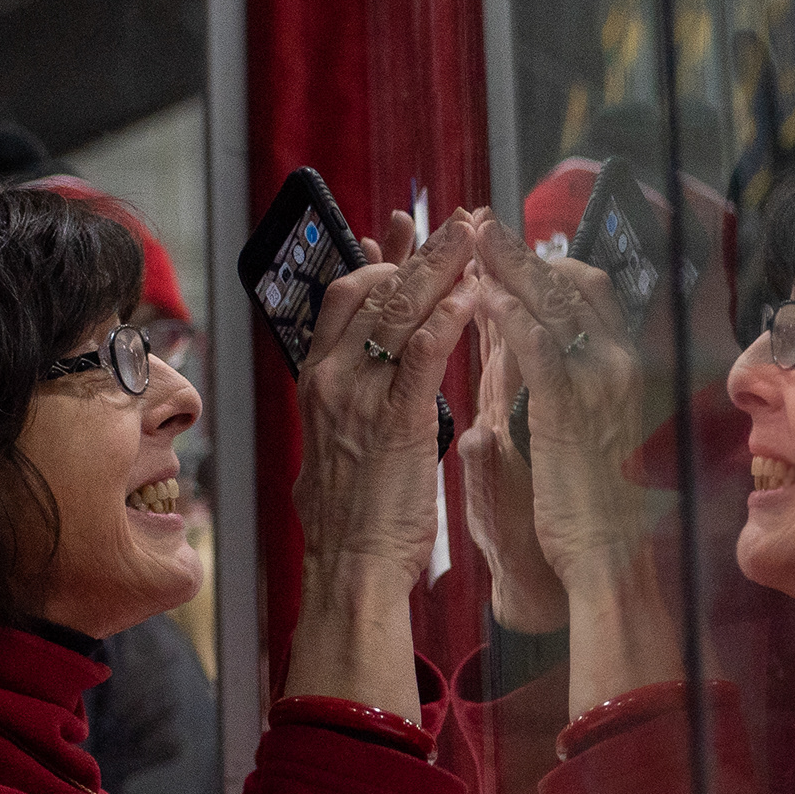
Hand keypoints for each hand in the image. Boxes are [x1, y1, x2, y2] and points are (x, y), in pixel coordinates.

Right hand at [285, 210, 475, 716]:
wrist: (350, 572)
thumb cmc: (354, 515)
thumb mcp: (336, 441)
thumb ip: (348, 397)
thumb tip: (362, 370)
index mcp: (317, 381)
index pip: (343, 295)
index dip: (378, 258)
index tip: (406, 232)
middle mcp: (332, 380)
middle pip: (372, 288)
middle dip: (419, 251)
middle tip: (457, 221)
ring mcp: (360, 399)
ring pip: (397, 310)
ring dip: (442, 269)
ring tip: (477, 240)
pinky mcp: (396, 423)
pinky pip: (422, 354)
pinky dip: (449, 318)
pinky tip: (475, 296)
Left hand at [474, 216, 680, 716]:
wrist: (602, 562)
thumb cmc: (576, 504)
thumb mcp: (549, 424)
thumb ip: (525, 378)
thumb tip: (497, 333)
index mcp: (612, 369)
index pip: (582, 293)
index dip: (540, 262)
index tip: (500, 242)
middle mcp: (614, 368)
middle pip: (572, 285)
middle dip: (524, 252)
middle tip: (480, 222)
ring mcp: (598, 387)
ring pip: (557, 307)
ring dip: (513, 269)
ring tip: (473, 239)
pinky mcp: (572, 413)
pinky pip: (540, 351)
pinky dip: (510, 319)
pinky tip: (479, 297)